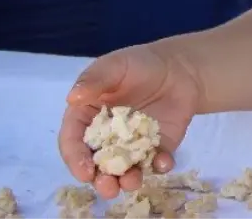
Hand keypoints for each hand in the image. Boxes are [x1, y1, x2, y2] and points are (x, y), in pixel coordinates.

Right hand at [58, 45, 203, 198]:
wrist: (179, 67)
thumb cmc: (139, 64)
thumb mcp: (115, 65)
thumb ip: (95, 80)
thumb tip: (72, 98)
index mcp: (87, 118)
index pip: (73, 141)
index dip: (76, 158)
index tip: (85, 171)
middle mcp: (106, 137)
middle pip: (96, 164)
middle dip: (100, 180)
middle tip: (108, 187)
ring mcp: (132, 145)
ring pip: (125, 169)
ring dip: (126, 180)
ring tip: (132, 182)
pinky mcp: (158, 147)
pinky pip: (156, 161)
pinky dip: (160, 165)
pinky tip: (164, 162)